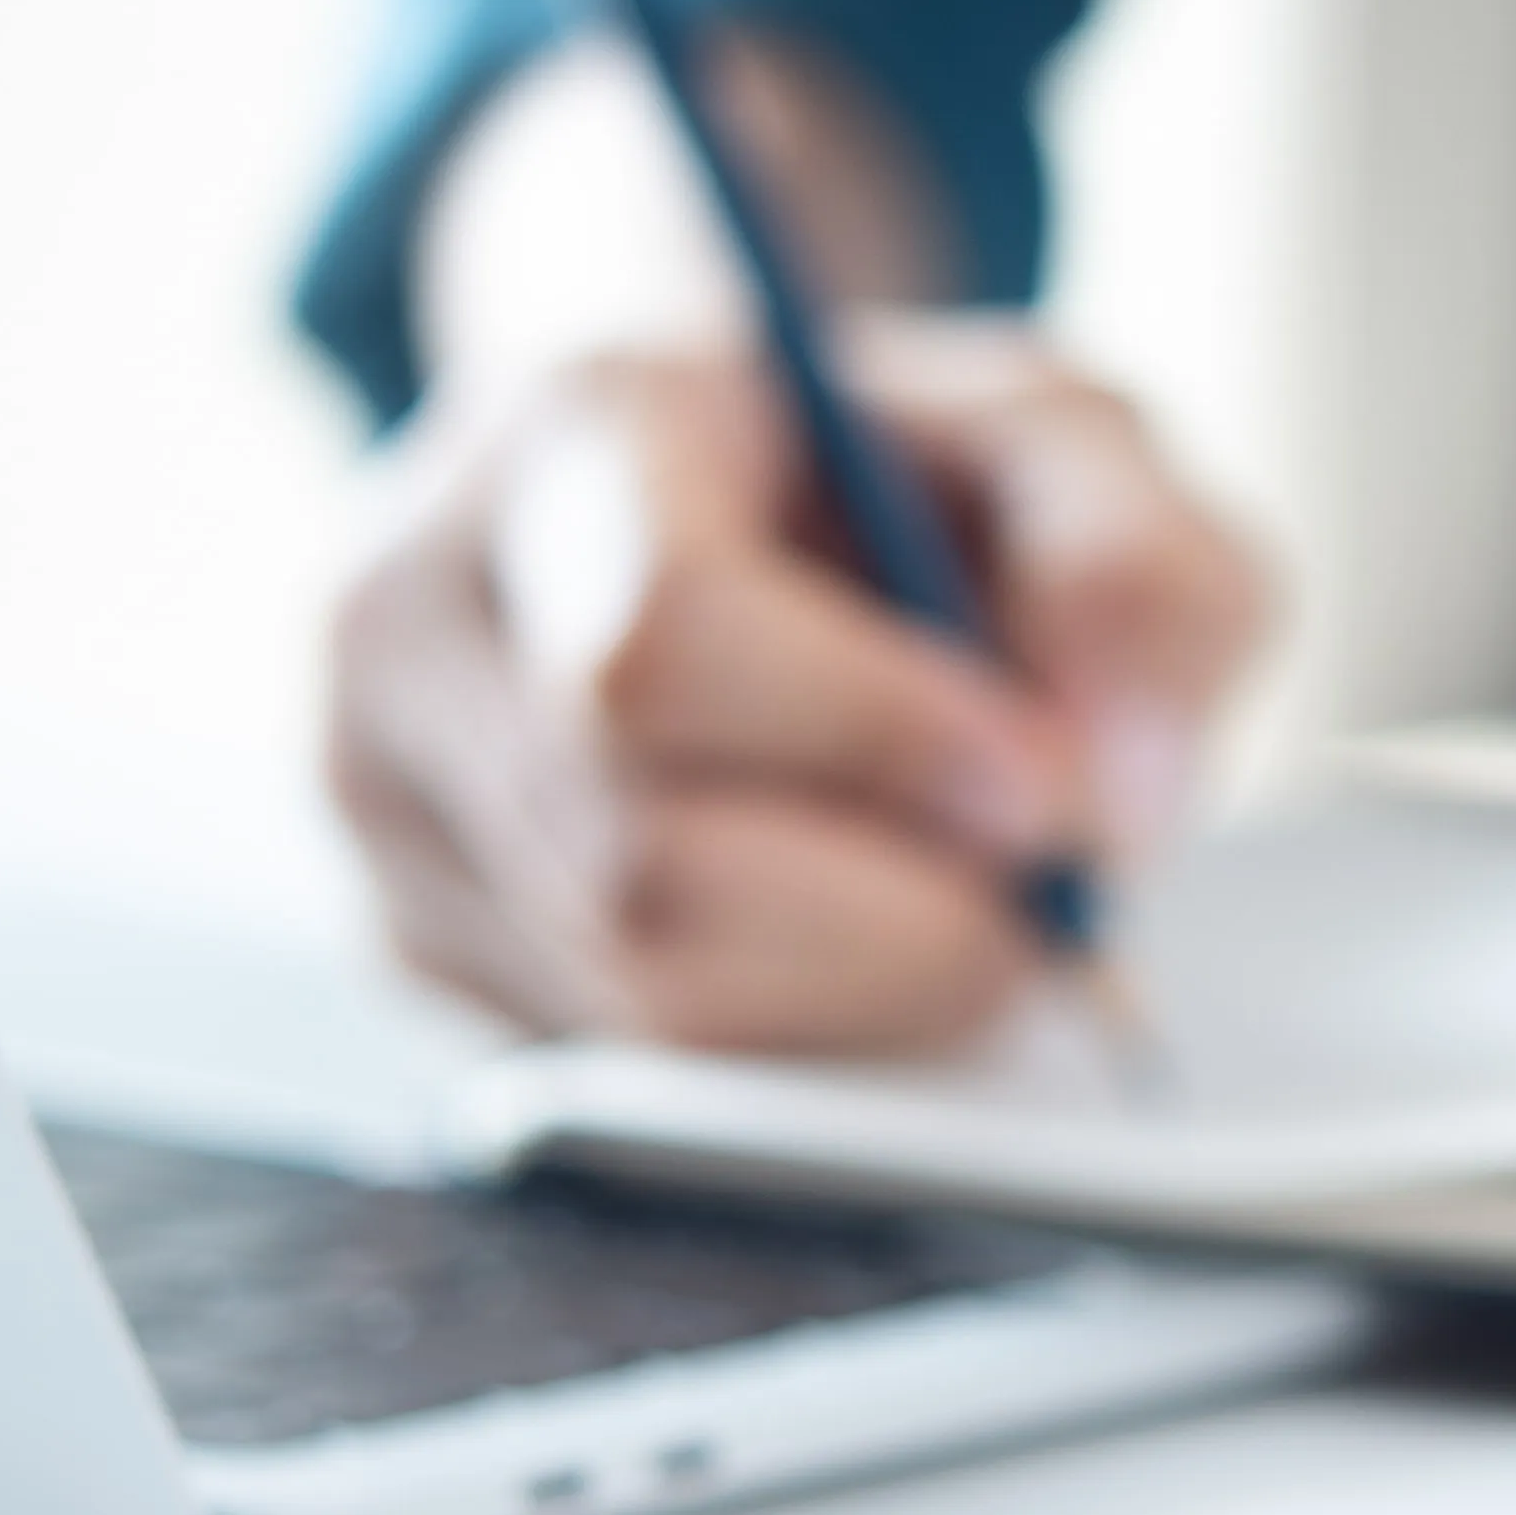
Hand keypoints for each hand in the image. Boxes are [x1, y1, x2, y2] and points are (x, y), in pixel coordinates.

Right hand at [323, 40, 1265, 1049]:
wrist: (685, 493)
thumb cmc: (868, 468)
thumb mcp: (1053, 439)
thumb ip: (1138, 571)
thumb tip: (1119, 801)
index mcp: (558, 438)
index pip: (662, 639)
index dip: (872, 743)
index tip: (1040, 791)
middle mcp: (410, 617)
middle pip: (638, 867)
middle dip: (894, 920)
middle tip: (1038, 897)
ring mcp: (377, 800)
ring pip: (632, 1004)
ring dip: (857, 1001)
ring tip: (952, 907)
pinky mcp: (404, 945)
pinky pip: (614, 1076)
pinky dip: (783, 1046)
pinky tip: (841, 941)